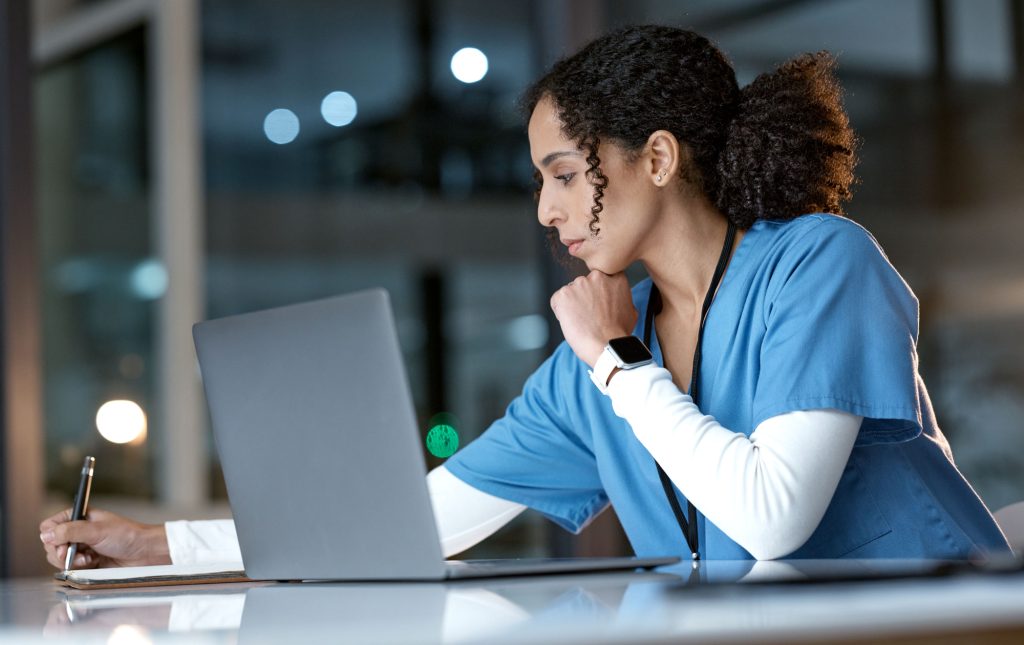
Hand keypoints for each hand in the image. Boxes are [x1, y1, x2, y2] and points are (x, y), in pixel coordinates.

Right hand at [39, 507, 170, 569]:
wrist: (144, 553)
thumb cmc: (127, 536)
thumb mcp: (97, 531)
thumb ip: (71, 531)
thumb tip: (46, 535)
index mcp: (79, 517)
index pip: (49, 526)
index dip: (51, 536)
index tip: (62, 543)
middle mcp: (77, 532)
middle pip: (50, 545)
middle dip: (61, 552)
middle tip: (77, 554)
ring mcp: (81, 548)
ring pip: (58, 559)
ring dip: (70, 561)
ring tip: (89, 559)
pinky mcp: (86, 562)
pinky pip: (70, 568)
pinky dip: (78, 568)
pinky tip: (93, 564)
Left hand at [550, 271, 637, 366]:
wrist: (606, 346)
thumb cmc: (618, 333)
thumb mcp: (630, 310)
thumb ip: (621, 298)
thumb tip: (616, 300)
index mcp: (615, 277)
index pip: (601, 278)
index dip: (598, 292)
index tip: (599, 304)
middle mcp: (596, 276)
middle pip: (584, 284)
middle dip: (584, 298)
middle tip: (590, 316)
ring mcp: (578, 284)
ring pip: (570, 292)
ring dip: (572, 304)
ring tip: (582, 322)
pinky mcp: (563, 294)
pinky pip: (557, 301)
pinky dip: (560, 311)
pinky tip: (572, 323)